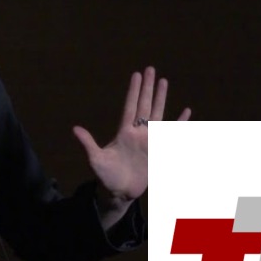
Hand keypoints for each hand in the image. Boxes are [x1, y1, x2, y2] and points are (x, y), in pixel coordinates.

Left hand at [72, 67, 191, 206]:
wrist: (120, 192)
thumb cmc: (106, 176)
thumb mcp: (96, 159)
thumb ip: (89, 143)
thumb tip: (74, 129)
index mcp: (124, 132)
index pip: (130, 106)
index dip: (133, 91)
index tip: (136, 74)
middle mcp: (138, 132)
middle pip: (145, 105)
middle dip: (147, 87)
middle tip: (150, 68)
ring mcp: (150, 140)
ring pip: (158, 114)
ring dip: (161, 99)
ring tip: (164, 81)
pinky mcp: (159, 151)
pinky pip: (173, 134)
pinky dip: (180, 123)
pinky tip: (186, 111)